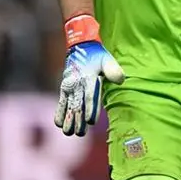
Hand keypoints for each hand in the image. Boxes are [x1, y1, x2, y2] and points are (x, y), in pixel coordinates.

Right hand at [54, 15, 124, 136]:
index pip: (90, 96)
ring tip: (69, 133)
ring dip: (68, 120)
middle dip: (78, 120)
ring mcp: (69, 86)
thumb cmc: (97, 56)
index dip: (90, 109)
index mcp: (89, 77)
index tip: (91, 121)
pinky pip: (60, 102)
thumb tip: (121, 80)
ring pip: (68, 106)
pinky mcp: (64, 87)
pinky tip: (59, 124)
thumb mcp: (107, 59)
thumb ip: (114, 70)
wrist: (80, 46)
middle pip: (78, 105)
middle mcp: (77, 83)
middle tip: (80, 134)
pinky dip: (59, 113)